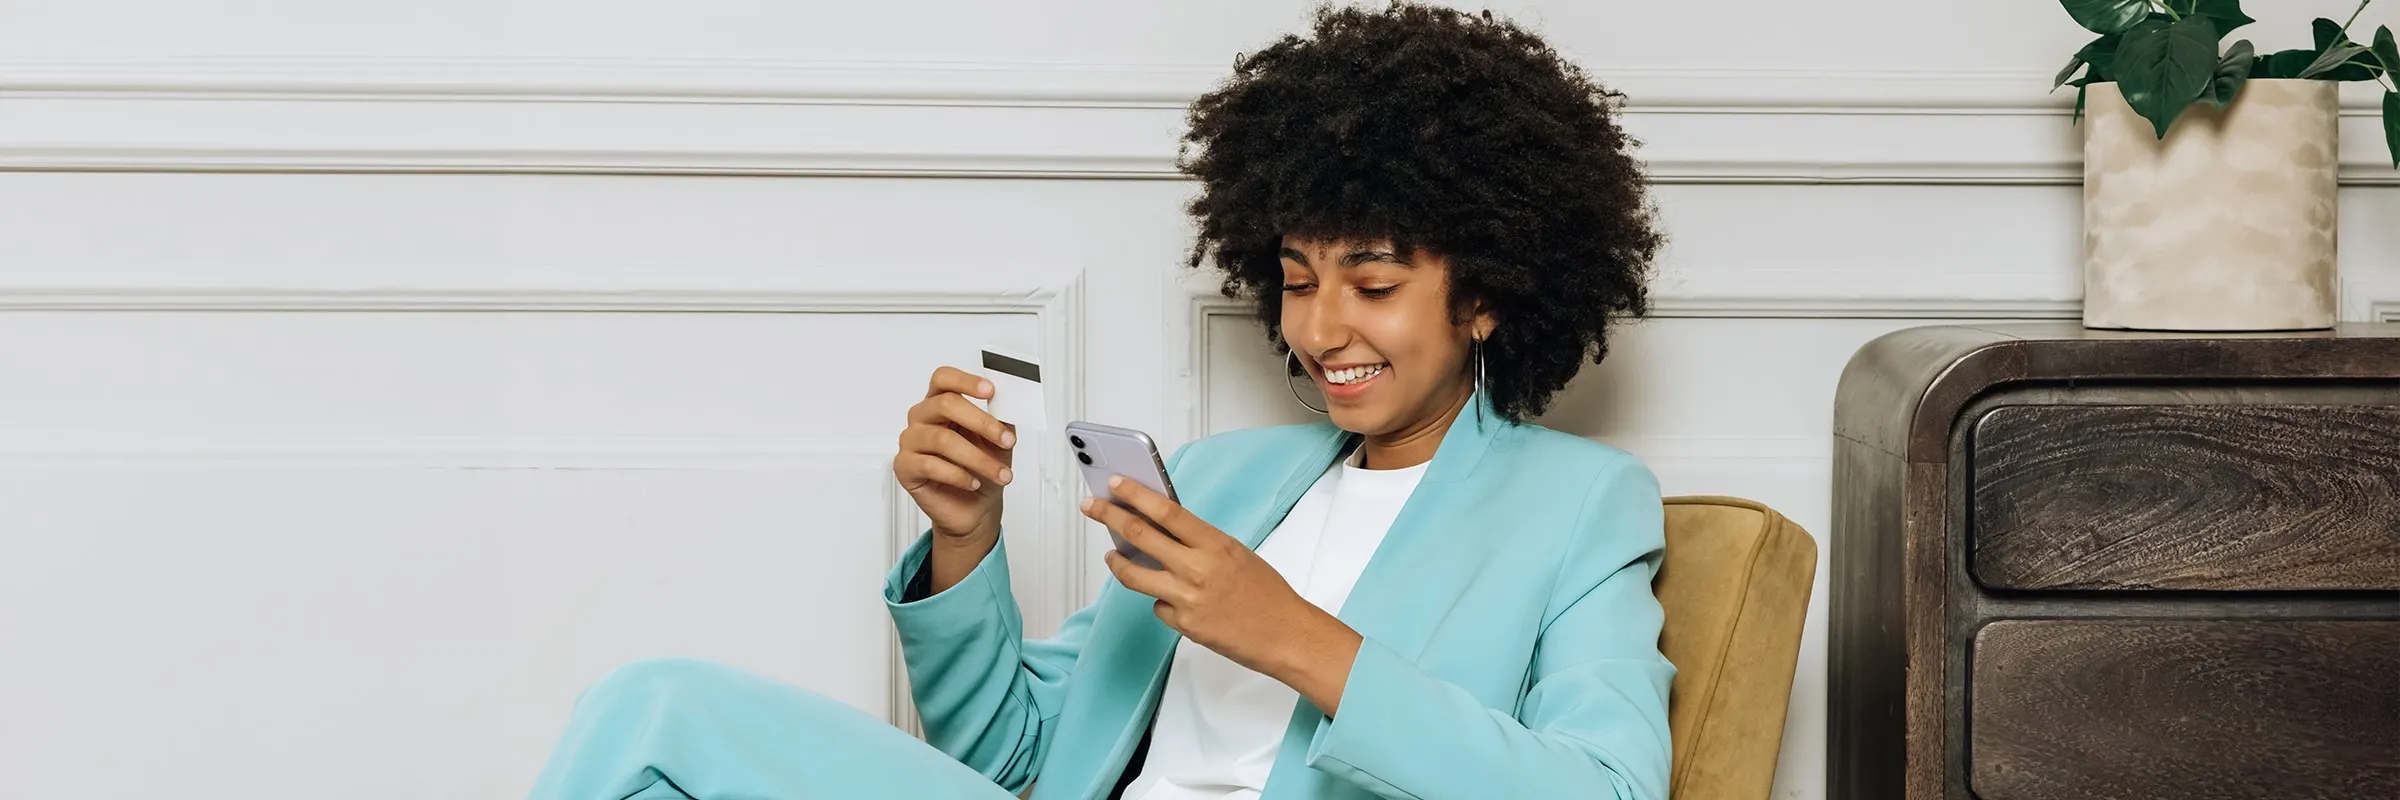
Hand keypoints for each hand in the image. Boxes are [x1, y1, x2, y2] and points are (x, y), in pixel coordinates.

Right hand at [893, 366, 1015, 542]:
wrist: (974, 508)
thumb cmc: (981, 470)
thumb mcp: (999, 441)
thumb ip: (1001, 419)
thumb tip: (1009, 404)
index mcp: (940, 403)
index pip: (944, 379)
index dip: (966, 381)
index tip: (990, 391)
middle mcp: (923, 418)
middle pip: (944, 404)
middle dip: (982, 422)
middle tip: (1005, 440)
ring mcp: (911, 441)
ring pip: (943, 439)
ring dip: (977, 458)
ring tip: (997, 473)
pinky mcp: (904, 467)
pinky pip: (931, 465)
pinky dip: (959, 475)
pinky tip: (973, 482)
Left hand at [1085, 476, 1364, 715]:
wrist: (1287, 635)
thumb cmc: (1267, 593)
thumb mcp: (1236, 554)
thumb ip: (1200, 542)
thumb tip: (1162, 528)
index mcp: (1215, 544)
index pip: (1165, 510)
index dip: (1135, 494)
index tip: (1115, 483)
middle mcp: (1197, 569)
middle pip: (1139, 535)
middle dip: (1108, 516)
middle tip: (1090, 505)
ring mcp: (1187, 599)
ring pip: (1133, 575)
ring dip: (1117, 563)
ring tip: (1112, 556)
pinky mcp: (1183, 625)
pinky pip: (1158, 606)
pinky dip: (1162, 601)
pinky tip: (1176, 601)